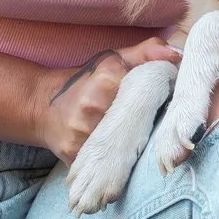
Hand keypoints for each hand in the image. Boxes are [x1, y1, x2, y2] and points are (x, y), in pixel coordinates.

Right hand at [30, 38, 180, 164]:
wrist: (42, 105)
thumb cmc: (84, 81)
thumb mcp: (113, 61)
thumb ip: (146, 53)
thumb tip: (177, 54)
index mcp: (106, 80)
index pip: (147, 96)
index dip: (160, 103)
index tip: (169, 108)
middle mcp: (93, 107)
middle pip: (137, 125)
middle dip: (148, 128)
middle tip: (158, 131)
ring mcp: (82, 133)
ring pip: (122, 148)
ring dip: (132, 148)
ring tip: (138, 144)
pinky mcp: (73, 154)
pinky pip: (102, 165)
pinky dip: (113, 165)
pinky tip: (118, 159)